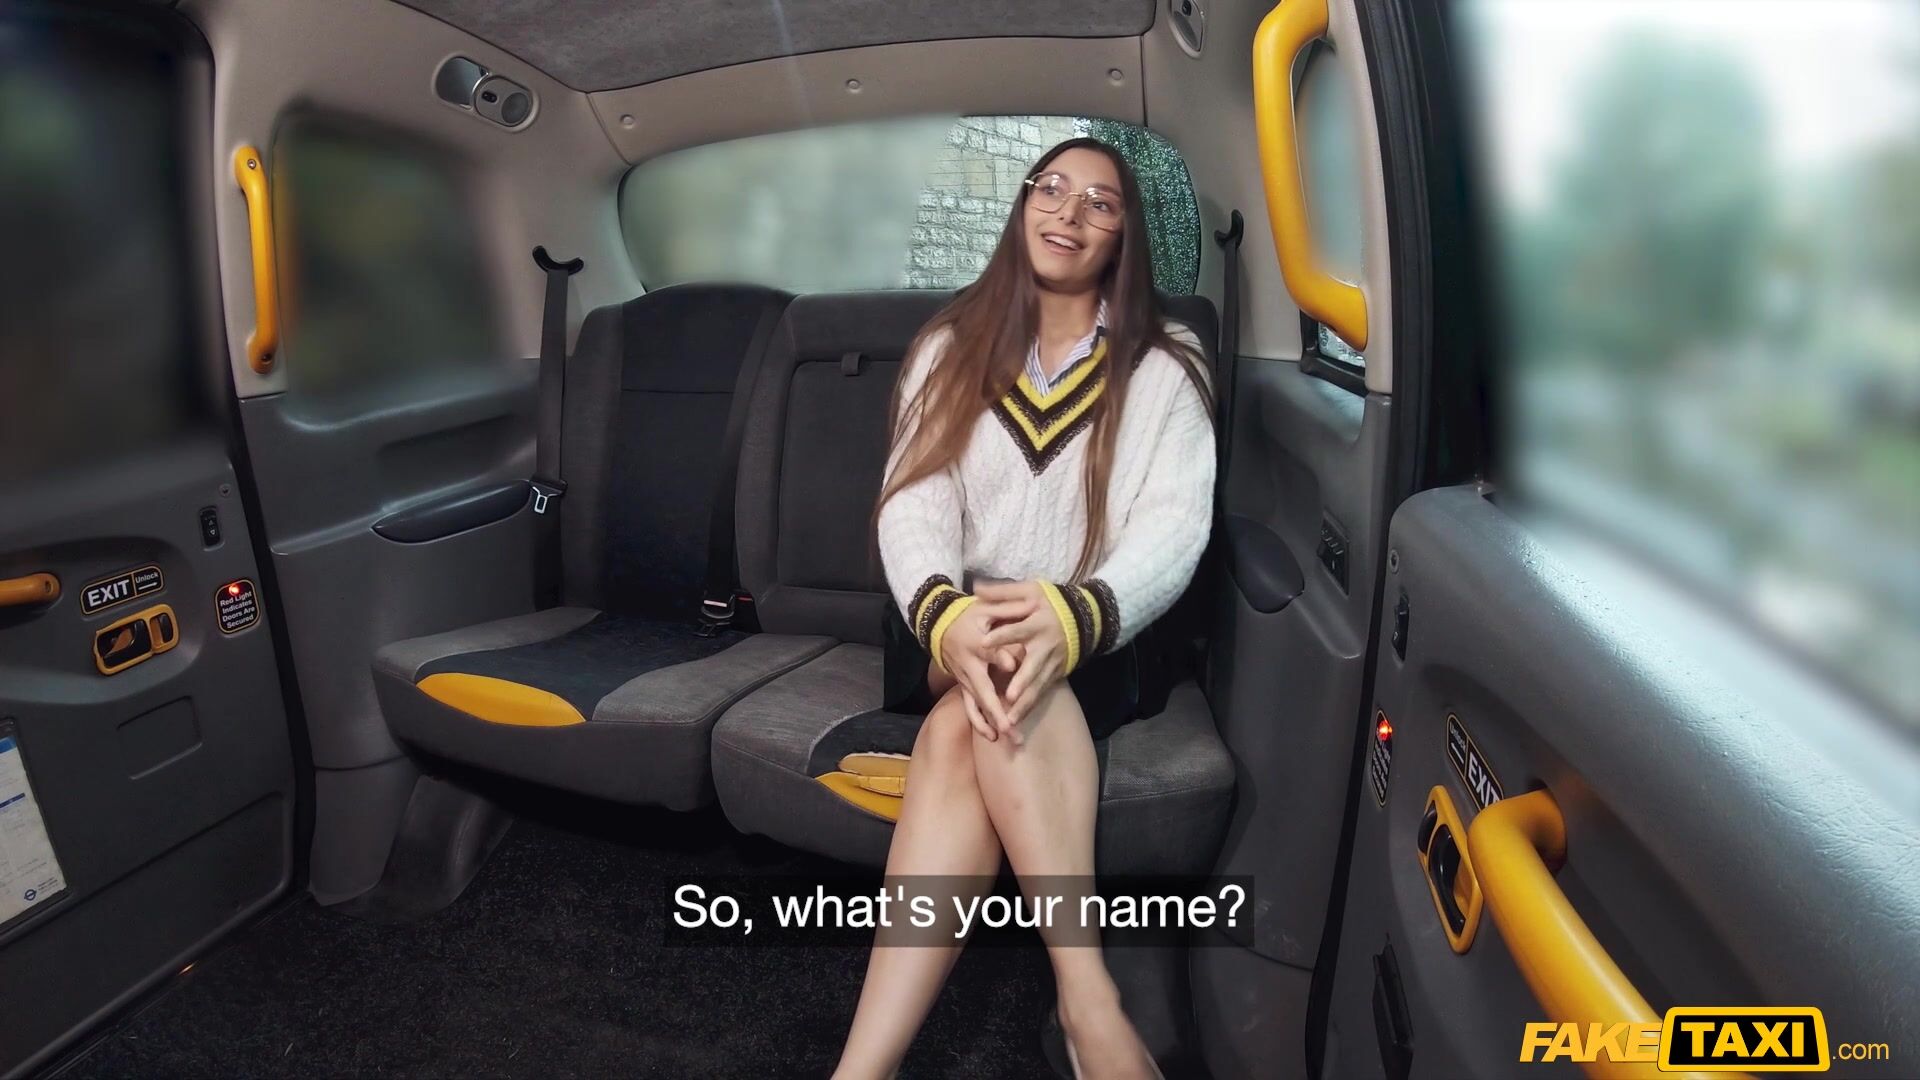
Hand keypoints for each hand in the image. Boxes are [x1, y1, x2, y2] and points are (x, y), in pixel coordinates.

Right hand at [938, 595, 1035, 740]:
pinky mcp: (964, 686)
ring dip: (991, 723)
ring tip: (1007, 738)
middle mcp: (968, 666)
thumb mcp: (986, 608)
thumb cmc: (968, 615)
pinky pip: (970, 708)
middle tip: (1011, 727)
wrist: (939, 624)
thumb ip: (1009, 609)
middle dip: (997, 711)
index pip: (989, 652)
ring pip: (977, 705)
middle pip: (983, 691)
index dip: (1000, 657)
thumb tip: (1034, 606)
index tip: (1013, 664)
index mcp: (975, 643)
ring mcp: (965, 679)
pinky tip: (992, 737)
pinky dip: (979, 723)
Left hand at [976, 581, 1068, 727]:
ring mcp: (1053, 664)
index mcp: (1037, 624)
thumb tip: (976, 588)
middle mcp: (1046, 647)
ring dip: (1024, 705)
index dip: (1001, 637)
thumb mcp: (1031, 590)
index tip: (983, 643)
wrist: (1088, 618)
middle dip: (1021, 683)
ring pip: (1037, 687)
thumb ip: (1004, 592)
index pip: (1017, 631)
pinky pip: (1042, 693)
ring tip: (1010, 721)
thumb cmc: (1054, 602)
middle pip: (1032, 668)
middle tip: (1008, 697)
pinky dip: (1030, 707)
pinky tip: (1017, 720)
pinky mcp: (1056, 674)